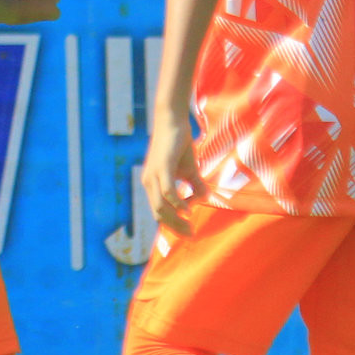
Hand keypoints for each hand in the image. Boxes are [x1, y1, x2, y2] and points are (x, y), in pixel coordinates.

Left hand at [140, 121, 201, 238]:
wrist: (172, 120)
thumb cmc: (179, 143)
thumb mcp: (189, 168)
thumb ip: (195, 184)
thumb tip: (205, 198)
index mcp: (152, 184)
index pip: (158, 211)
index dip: (171, 225)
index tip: (187, 233)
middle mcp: (149, 182)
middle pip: (158, 213)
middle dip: (174, 227)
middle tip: (190, 234)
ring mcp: (153, 175)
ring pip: (161, 206)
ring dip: (176, 219)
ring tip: (189, 225)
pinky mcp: (162, 167)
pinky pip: (167, 192)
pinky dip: (177, 203)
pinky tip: (188, 210)